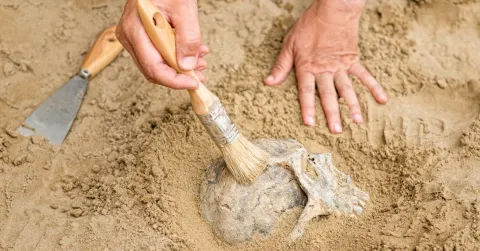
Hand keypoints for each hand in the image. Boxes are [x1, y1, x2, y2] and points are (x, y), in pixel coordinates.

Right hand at [116, 0, 207, 88]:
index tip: (194, 82)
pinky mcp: (140, 37)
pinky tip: (192, 52)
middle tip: (200, 73)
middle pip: (154, 70)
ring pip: (156, 64)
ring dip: (180, 66)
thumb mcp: (184, 9)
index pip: (153, 68)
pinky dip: (176, 56)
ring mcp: (132, 37)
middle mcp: (129, 36)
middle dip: (179, 76)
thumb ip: (188, 38)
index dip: (175, 81)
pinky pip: (157, 54)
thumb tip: (187, 66)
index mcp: (135, 30)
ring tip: (200, 58)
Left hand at [265, 0, 387, 133]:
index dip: (308, 107)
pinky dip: (374, 87)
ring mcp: (340, 66)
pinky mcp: (352, 60)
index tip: (310, 123)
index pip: (307, 91)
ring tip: (358, 122)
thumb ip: (281, 66)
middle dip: (333, 114)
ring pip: (347, 89)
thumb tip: (268, 82)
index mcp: (308, 67)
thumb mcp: (290, 44)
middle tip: (337, 131)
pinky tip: (382, 99)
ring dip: (353, 106)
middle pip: (329, 95)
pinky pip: (365, 75)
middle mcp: (325, 70)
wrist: (333, 10)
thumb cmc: (309, 26)